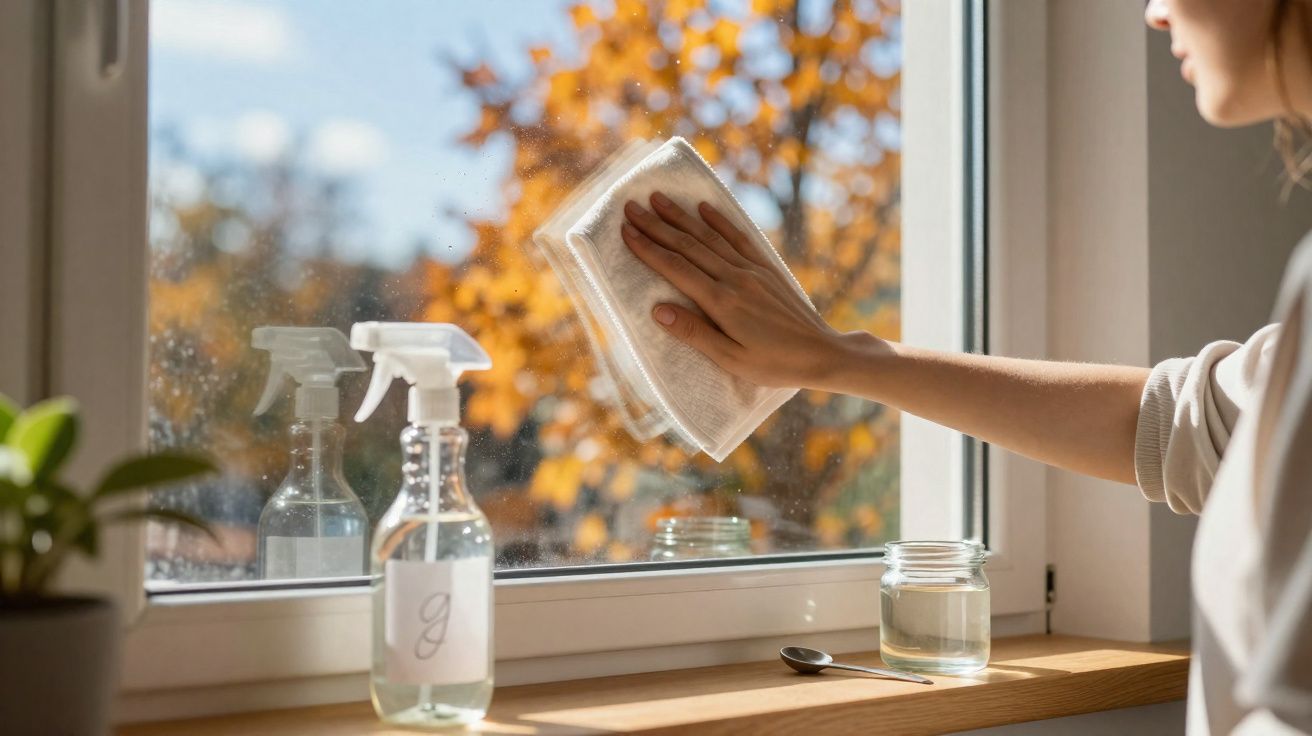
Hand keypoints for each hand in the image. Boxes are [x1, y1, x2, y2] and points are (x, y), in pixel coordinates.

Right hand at [620, 191, 854, 390]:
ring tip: (658, 199)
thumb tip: (657, 309)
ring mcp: (752, 270)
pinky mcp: (766, 269)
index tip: (626, 232)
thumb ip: (694, 333)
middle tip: (631, 207)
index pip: (676, 269)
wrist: (822, 353)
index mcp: (722, 302)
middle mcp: (735, 278)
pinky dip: (720, 220)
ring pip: (710, 236)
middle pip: (688, 246)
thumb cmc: (775, 364)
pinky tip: (704, 207)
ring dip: (681, 217)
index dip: (648, 249)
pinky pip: (738, 237)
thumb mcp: (731, 359)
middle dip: (657, 225)